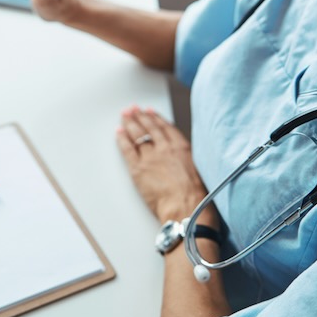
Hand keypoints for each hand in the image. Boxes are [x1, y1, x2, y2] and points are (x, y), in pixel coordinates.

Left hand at [117, 106, 218, 226]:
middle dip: (140, 116)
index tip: (150, 112)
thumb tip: (181, 159)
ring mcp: (150, 157)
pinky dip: (122, 139)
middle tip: (133, 109)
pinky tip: (119, 132)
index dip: (156, 118)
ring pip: (137, 134)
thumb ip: (186, 159)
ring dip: (130, 123)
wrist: (186, 207)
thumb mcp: (198, 170)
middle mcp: (165, 148)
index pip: (165, 127)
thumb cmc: (196, 196)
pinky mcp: (138, 168)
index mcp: (181, 147)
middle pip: (149, 127)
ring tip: (124, 116)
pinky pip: (127, 149)